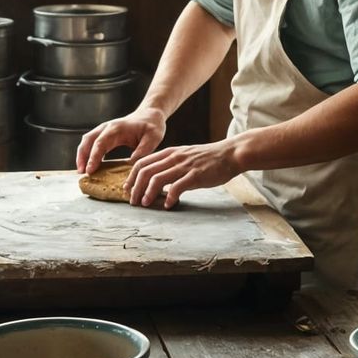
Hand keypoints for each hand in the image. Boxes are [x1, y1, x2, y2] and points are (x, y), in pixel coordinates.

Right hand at [76, 108, 165, 173]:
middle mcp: (107, 128)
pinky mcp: (105, 135)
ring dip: (82, 155)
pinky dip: (87, 154)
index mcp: (117, 128)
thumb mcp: (152, 138)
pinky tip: (90, 166)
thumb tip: (131, 166)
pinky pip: (91, 143)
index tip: (90, 170)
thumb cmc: (152, 125)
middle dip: (82, 157)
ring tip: (82, 171)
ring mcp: (104, 130)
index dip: (93, 157)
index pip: (101, 143)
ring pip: (87, 141)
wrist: (150, 114)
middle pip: (88, 141)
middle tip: (82, 173)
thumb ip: (142, 151)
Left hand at [126, 139, 240, 208]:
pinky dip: (170, 197)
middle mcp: (174, 158)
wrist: (230, 154)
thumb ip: (170, 163)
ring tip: (145, 203)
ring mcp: (184, 166)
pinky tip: (168, 205)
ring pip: (158, 179)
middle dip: (135, 187)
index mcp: (169, 153)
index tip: (127, 188)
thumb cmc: (207, 158)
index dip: (131, 176)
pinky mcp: (196, 175)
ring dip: (148, 193)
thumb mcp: (184, 155)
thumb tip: (156, 179)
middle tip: (132, 200)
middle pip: (146, 171)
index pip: (142, 162)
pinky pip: (177, 187)